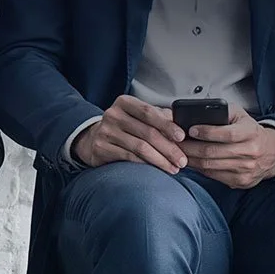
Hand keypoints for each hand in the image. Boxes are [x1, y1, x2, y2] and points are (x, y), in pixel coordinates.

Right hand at [71, 95, 186, 172]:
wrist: (93, 139)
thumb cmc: (123, 127)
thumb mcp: (137, 116)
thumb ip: (158, 116)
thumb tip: (181, 122)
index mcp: (124, 102)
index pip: (149, 112)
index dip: (167, 125)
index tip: (181, 137)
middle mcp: (113, 115)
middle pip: (147, 132)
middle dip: (168, 148)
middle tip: (182, 160)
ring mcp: (105, 132)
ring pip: (140, 147)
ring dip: (160, 160)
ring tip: (173, 168)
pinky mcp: (101, 148)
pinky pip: (128, 158)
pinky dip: (145, 164)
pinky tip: (157, 170)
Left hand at [183, 106, 274, 188]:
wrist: (271, 153)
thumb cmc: (250, 132)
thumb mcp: (241, 116)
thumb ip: (223, 111)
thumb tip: (199, 113)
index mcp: (251, 133)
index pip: (227, 133)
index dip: (207, 132)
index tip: (191, 129)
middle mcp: (250, 152)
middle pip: (212, 152)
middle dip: (190, 147)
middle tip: (176, 142)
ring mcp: (245, 169)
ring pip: (210, 165)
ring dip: (190, 159)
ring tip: (180, 152)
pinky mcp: (240, 181)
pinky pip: (213, 176)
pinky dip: (199, 169)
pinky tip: (191, 161)